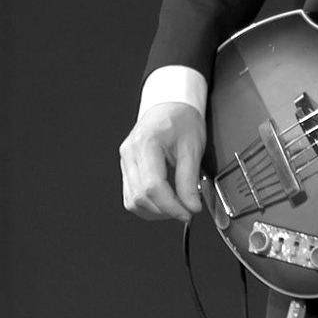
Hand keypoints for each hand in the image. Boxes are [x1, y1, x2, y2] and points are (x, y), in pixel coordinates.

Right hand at [119, 101, 206, 221]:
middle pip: (140, 197)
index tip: (188, 213)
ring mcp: (125, 160)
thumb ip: (189, 180)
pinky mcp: (127, 167)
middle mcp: (129, 153)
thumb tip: (191, 206)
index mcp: (146, 144)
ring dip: (155, 210)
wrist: (171, 104)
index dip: (171, 206)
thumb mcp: (192, 147)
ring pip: (132, 200)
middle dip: (165, 210)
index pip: (152, 187)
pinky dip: (147, 204)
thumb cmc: (182, 119)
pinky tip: (164, 200)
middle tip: (186, 210)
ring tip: (176, 206)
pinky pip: (131, 195)